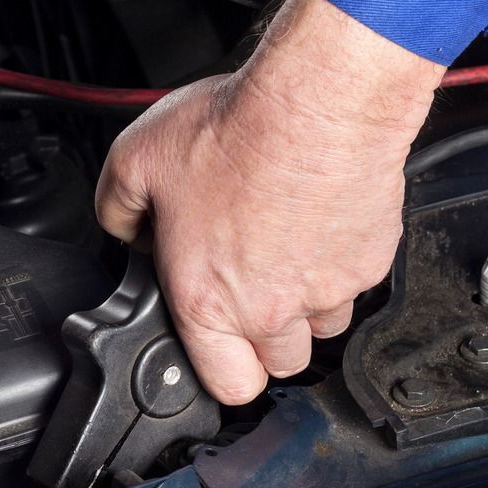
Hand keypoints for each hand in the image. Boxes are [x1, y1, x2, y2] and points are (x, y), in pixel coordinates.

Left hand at [95, 0, 443, 403]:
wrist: (316, 102)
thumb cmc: (235, 131)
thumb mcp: (135, 161)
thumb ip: (118, 211)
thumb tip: (123, 229)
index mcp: (207, 300)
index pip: (225, 385)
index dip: (219, 369)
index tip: (216, 345)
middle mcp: (271, 307)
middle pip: (279, 364)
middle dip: (263, 337)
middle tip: (248, 285)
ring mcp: (328, 289)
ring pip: (323, 327)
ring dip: (305, 304)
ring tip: (284, 250)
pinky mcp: (370, 262)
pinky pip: (356, 284)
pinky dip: (338, 263)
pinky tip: (316, 222)